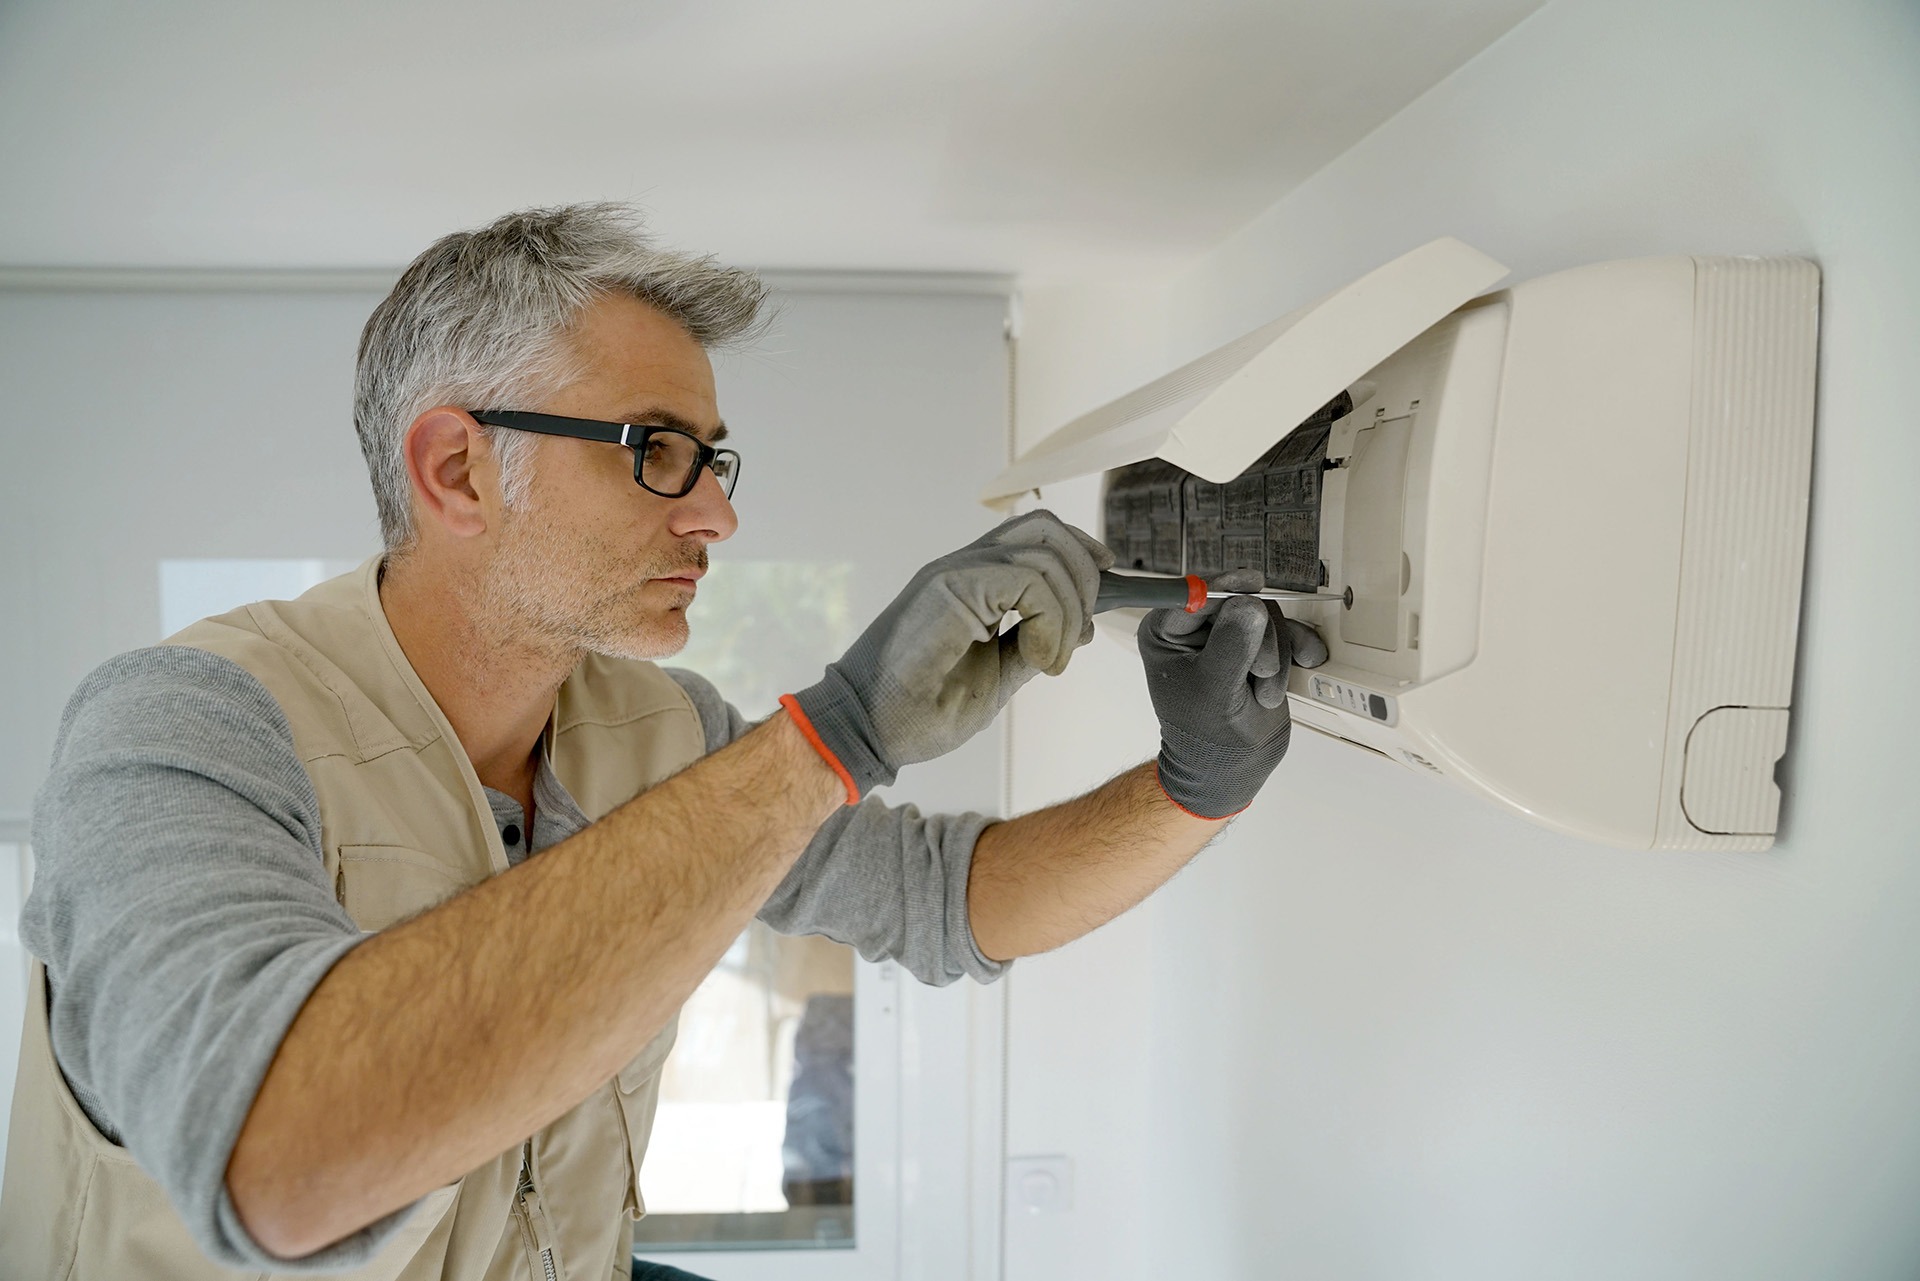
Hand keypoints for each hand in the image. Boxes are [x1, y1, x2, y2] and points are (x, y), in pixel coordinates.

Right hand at [783, 511, 1112, 802]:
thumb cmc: (919, 711)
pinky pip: (1029, 580)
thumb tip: (1079, 628)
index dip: (1081, 558)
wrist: (868, 731)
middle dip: (1084, 577)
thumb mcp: (998, 677)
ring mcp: (955, 571)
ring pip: (1045, 551)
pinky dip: (1051, 619)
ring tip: (1052, 660)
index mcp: (972, 581)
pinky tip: (1039, 657)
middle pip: (1047, 529)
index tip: (1098, 601)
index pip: (1038, 537)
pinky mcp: (951, 587)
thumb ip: (1032, 646)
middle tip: (1077, 636)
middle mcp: (963, 566)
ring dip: (1069, 608)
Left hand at [1138, 569, 1323, 818]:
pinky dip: (1298, 647)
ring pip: (1266, 617)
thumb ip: (1231, 645)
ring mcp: (1229, 638)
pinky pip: (1285, 631)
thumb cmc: (1207, 737)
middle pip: (1239, 602)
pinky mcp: (1257, 649)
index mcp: (1166, 633)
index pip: (1195, 595)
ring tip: (1267, 693)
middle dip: (1260, 639)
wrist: (1231, 769)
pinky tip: (1306, 662)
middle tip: (1262, 672)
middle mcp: (1196, 630)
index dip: (1225, 588)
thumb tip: (1248, 605)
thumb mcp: (1216, 689)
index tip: (1251, 584)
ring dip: (1278, 655)